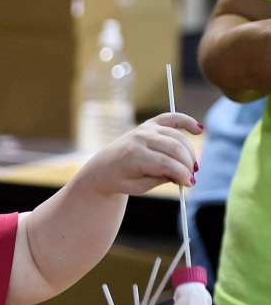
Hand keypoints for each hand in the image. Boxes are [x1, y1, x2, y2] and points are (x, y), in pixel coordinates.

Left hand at [76, 112, 202, 196]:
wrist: (104, 167)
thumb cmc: (122, 179)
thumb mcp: (139, 186)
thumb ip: (161, 179)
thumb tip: (186, 175)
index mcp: (133, 156)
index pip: (165, 163)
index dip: (181, 174)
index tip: (189, 184)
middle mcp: (140, 138)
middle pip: (174, 149)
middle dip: (187, 165)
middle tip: (191, 178)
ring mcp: (145, 129)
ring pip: (177, 137)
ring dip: (189, 152)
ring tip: (192, 167)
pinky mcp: (150, 124)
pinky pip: (172, 118)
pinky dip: (187, 121)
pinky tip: (199, 129)